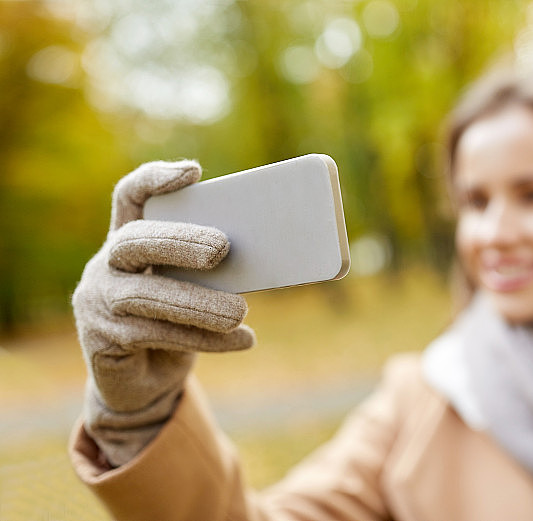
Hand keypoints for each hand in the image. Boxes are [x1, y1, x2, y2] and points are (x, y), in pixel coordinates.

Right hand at [72, 160, 254, 465]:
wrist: (148, 382)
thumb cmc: (180, 320)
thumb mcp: (195, 287)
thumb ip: (211, 268)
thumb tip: (266, 253)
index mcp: (128, 238)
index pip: (130, 196)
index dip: (155, 179)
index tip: (194, 172)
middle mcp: (106, 265)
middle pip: (134, 241)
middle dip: (179, 241)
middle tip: (222, 248)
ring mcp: (97, 303)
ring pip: (144, 296)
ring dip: (197, 302)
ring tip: (241, 311)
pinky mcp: (102, 341)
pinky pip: (158, 336)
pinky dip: (206, 339)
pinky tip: (244, 340)